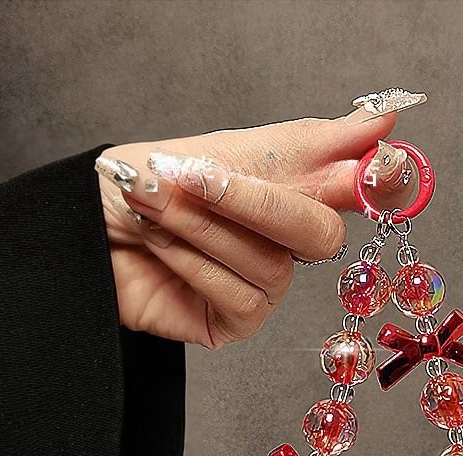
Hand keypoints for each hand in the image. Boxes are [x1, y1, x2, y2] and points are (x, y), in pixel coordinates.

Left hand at [96, 111, 415, 347]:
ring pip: (272, 266)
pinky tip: (162, 248)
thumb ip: (307, 145)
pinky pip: (243, 297)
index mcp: (287, 194)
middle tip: (201, 177)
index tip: (381, 160)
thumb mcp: (225, 149)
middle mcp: (281, 244)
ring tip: (155, 204)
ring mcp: (262, 287)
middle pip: (323, 236)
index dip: (377, 179)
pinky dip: (195, 264)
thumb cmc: (144, 184)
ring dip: (204, 227)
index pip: (353, 190)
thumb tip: (383, 125)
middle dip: (257, 203)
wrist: (80, 227)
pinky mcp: (235, 323)